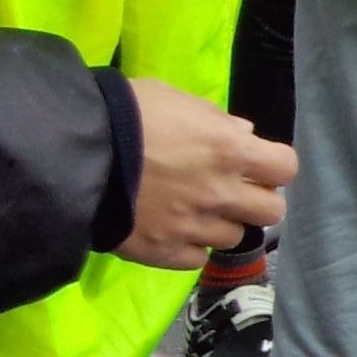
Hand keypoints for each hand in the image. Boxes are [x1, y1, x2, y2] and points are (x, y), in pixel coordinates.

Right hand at [122, 83, 294, 267]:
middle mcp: (220, 193)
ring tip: (192, 210)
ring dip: (220, 224)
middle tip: (231, 192)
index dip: (273, 166)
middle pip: (271, 211)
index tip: (257, 165)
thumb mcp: (173, 99)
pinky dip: (188, 246)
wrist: (71, 154)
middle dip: (256, 200)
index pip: (285, 167)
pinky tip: (170, 230)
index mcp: (229, 150)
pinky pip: (196, 258)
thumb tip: (243, 135)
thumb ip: (214, 120)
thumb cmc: (123, 114)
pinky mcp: (165, 253)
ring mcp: (194, 228)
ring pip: (233, 237)